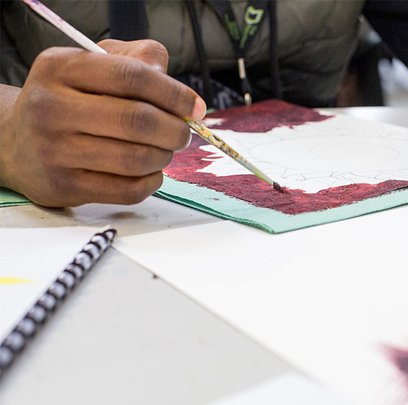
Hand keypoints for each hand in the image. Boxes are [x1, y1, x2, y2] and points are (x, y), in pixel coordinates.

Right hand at [0, 39, 204, 206]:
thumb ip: (139, 60)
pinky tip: (149, 171)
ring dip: (164, 156)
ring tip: (163, 150)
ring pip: (136, 159)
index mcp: (61, 68)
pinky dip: (152, 181)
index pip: (132, 76)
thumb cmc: (70, 99)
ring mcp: (55, 150)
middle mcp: (51, 107)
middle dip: (175, 129)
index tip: (195, 107)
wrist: (15, 142)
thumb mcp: (93, 64)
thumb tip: (181, 93)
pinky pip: (128, 190)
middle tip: (183, 132)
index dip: (174, 93)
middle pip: (138, 121)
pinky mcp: (64, 186)